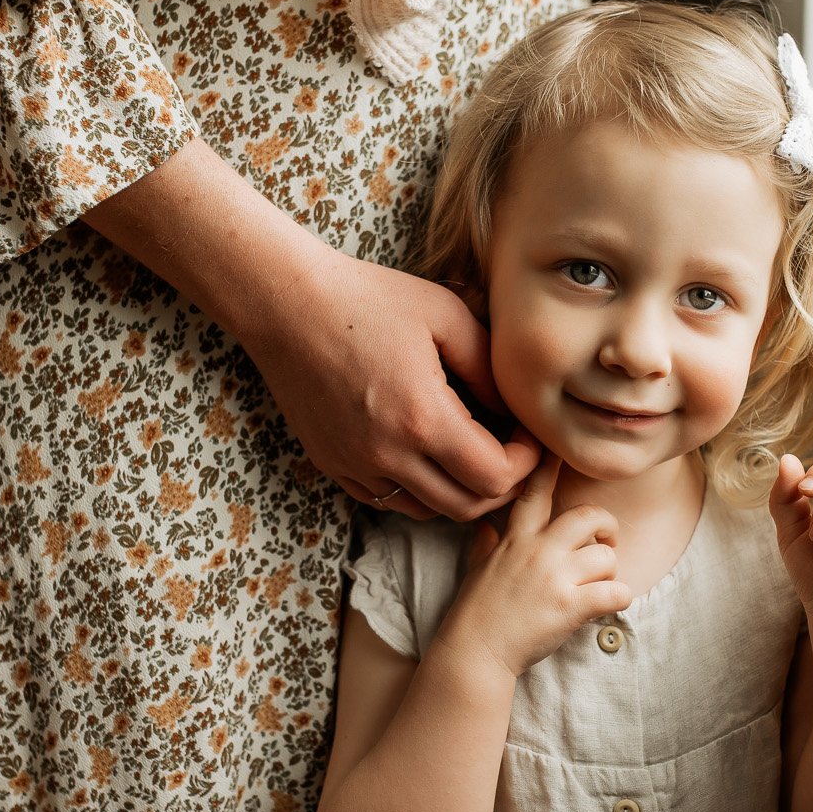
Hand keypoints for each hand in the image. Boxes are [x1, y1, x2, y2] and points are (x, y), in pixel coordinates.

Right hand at [247, 241, 537, 519]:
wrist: (286, 304)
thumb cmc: (367, 299)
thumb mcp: (445, 315)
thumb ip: (488, 366)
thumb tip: (511, 409)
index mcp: (423, 418)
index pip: (495, 477)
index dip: (525, 463)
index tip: (526, 435)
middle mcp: (388, 455)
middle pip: (467, 508)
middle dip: (500, 485)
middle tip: (510, 450)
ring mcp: (355, 465)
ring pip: (427, 511)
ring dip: (459, 492)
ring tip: (469, 454)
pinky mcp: (332, 464)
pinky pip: (387, 500)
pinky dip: (416, 489)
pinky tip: (424, 453)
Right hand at [445, 451, 631, 676]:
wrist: (475, 651)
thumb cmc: (476, 612)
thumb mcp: (477, 567)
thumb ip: (486, 543)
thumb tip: (485, 528)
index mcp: (517, 538)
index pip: (535, 491)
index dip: (550, 466)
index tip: (559, 448)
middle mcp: (537, 551)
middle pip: (589, 517)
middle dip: (607, 528)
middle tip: (608, 544)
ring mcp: (554, 578)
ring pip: (606, 558)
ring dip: (610, 574)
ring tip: (598, 588)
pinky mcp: (569, 606)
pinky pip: (616, 592)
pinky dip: (620, 599)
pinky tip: (608, 606)